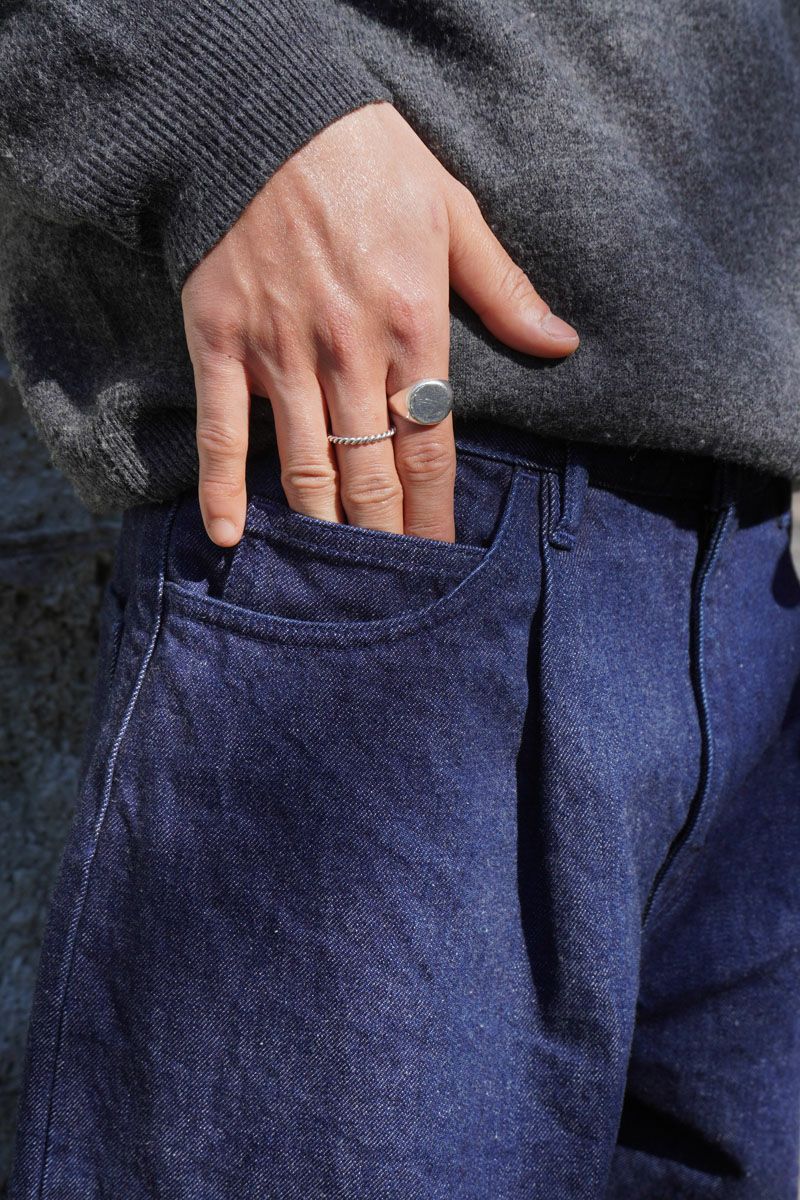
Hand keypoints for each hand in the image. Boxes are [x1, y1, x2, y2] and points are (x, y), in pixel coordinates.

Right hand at [180, 100, 578, 546]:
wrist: (266, 115)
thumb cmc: (370, 162)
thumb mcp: (454, 213)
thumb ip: (505, 290)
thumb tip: (560, 345)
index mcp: (414, 326)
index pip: (431, 448)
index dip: (436, 515)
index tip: (442, 561)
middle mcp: (350, 352)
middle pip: (373, 473)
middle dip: (386, 539)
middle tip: (394, 593)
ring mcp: (282, 350)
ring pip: (305, 463)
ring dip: (322, 528)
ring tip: (332, 581)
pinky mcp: (223, 341)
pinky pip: (224, 427)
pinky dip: (223, 485)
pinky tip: (230, 536)